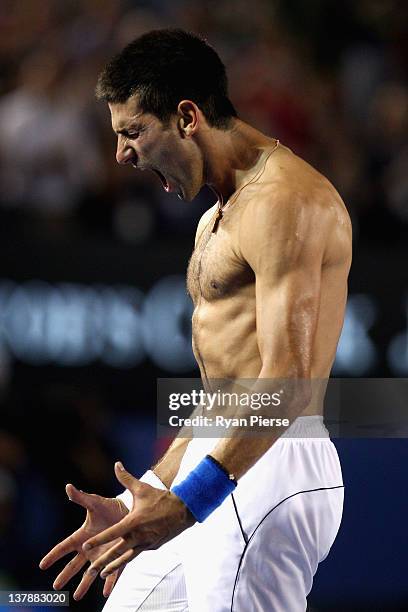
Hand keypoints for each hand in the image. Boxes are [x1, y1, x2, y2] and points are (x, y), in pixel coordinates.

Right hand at [39, 484, 127, 599]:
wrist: (129, 511)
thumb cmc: (109, 507)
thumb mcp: (95, 502)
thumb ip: (81, 498)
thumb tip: (68, 486)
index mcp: (82, 536)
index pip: (64, 546)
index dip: (53, 555)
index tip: (42, 565)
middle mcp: (90, 548)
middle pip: (74, 564)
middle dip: (65, 575)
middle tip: (56, 587)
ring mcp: (102, 554)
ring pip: (90, 573)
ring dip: (84, 584)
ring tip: (77, 597)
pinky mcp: (116, 557)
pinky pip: (112, 572)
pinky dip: (109, 582)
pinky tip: (107, 592)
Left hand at [83, 462, 194, 579]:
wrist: (183, 510)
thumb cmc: (161, 498)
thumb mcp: (142, 488)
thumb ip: (126, 478)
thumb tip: (116, 464)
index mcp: (134, 522)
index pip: (112, 533)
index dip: (98, 539)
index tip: (85, 546)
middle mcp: (139, 535)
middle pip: (117, 552)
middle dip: (102, 562)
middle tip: (89, 570)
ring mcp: (147, 544)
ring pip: (126, 558)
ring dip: (113, 567)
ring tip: (101, 575)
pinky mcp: (153, 547)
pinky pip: (137, 554)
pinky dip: (127, 560)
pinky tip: (120, 564)